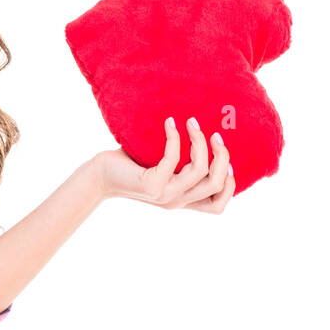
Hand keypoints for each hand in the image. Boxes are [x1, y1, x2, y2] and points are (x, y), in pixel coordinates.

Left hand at [94, 116, 234, 213]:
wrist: (99, 177)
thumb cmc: (130, 166)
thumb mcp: (161, 168)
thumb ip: (181, 164)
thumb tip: (205, 135)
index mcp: (182, 200)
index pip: (217, 206)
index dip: (231, 185)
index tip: (229, 160)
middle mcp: (176, 201)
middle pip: (216, 184)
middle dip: (222, 156)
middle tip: (215, 134)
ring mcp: (165, 195)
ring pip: (200, 171)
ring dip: (200, 142)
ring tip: (192, 122)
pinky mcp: (152, 185)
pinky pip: (173, 158)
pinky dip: (174, 137)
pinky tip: (169, 123)